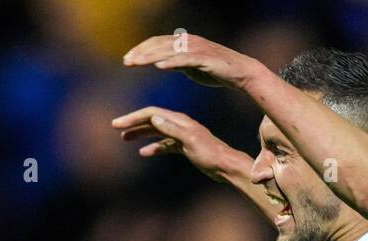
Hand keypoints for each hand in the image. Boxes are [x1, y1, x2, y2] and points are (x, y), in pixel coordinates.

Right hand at [110, 106, 231, 180]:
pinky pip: (164, 144)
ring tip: (124, 137)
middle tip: (114, 126)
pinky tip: (143, 153)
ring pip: (156, 132)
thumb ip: (173, 130)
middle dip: (133, 123)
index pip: (152, 114)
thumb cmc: (210, 154)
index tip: (117, 123)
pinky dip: (153, 147)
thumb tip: (154, 119)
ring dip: (140, 133)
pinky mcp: (184, 147)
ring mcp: (181, 136)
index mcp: (180, 121)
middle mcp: (179, 125)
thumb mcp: (191, 141)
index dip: (134, 118)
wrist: (225, 167)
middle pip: (151, 120)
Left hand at [122, 33, 253, 87]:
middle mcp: (189, 42)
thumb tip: (161, 62)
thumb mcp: (191, 66)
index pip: (157, 43)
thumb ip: (176, 62)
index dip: (141, 50)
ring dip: (151, 56)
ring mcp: (197, 49)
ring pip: (169, 51)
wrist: (241, 72)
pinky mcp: (205, 58)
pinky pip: (185, 60)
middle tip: (126, 61)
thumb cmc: (216, 69)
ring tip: (137, 63)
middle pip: (159, 45)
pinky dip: (172, 62)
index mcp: (184, 43)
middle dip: (141, 52)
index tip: (127, 60)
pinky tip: (159, 67)